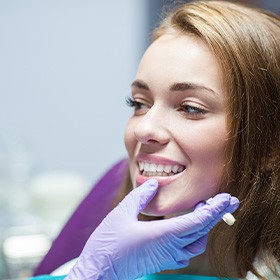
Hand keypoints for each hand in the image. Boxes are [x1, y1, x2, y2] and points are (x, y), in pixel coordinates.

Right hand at [66, 179, 238, 279]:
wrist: (99, 272)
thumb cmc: (108, 244)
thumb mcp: (121, 214)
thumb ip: (140, 196)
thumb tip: (154, 183)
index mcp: (163, 235)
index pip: (197, 222)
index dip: (214, 209)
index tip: (227, 198)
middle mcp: (169, 247)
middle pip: (202, 231)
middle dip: (217, 214)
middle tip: (228, 200)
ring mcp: (167, 257)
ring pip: (197, 243)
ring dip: (205, 226)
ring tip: (206, 210)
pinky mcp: (162, 261)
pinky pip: (187, 251)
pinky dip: (195, 237)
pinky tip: (189, 228)